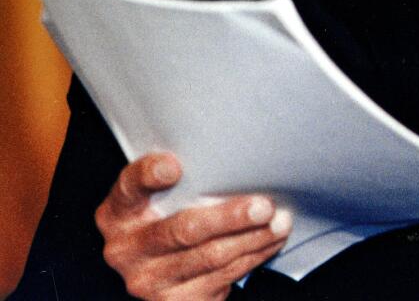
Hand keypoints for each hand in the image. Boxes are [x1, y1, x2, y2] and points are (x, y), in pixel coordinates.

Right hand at [95, 152, 291, 299]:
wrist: (160, 271)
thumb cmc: (169, 217)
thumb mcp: (162, 196)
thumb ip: (183, 180)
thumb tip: (235, 159)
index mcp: (119, 212)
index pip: (129, 187)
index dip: (149, 175)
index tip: (174, 166)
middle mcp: (126, 249)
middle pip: (182, 230)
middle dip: (229, 218)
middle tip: (263, 206)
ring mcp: (149, 280)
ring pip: (210, 257)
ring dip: (253, 238)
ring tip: (280, 222)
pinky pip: (224, 277)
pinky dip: (254, 256)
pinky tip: (271, 241)